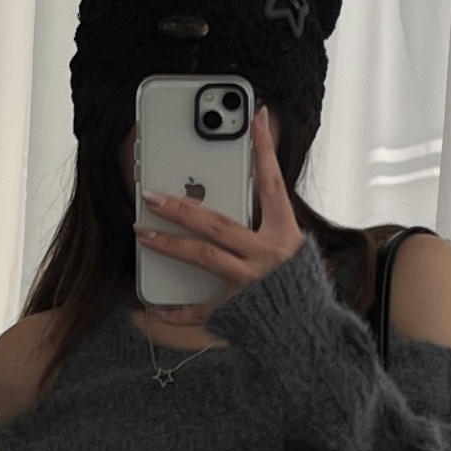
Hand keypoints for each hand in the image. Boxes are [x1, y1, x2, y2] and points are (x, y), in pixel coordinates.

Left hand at [138, 106, 304, 300]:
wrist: (307, 331)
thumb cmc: (295, 285)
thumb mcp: (287, 244)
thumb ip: (264, 216)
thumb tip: (246, 179)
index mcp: (284, 234)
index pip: (272, 185)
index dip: (265, 151)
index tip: (257, 119)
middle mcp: (268, 257)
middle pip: (219, 223)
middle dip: (182, 206)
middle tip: (151, 194)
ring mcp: (250, 283)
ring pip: (204, 257)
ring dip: (170, 244)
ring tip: (143, 231)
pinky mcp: (236, 310)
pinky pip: (199, 310)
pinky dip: (175, 310)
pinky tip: (152, 305)